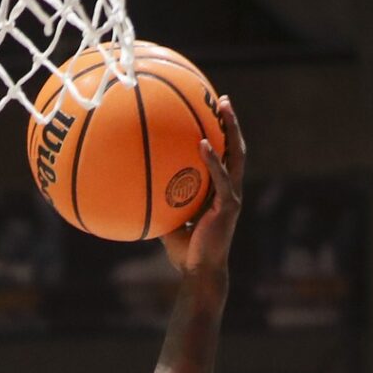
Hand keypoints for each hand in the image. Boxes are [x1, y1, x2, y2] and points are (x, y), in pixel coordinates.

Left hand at [161, 94, 245, 289]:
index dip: (222, 136)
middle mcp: (230, 190)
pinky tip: (203, 143)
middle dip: (231, 124)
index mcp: (219, 193)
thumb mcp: (169, 222)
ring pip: (236, 156)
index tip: (213, 113)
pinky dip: (213, 160)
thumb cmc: (185, 252)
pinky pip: (221, 178)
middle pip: (235, 149)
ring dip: (231, 130)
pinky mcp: (228, 206)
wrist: (200, 273)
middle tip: (223, 99)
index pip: (224, 158)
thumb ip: (161, 203)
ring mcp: (232, 197)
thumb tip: (136, 189)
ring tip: (223, 107)